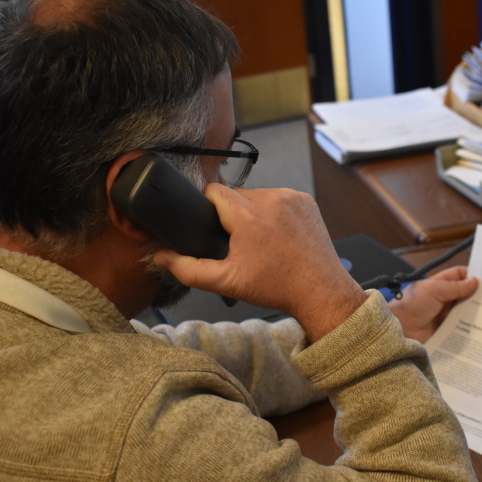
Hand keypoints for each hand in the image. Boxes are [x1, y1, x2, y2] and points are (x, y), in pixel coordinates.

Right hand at [153, 184, 366, 341]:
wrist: (319, 290)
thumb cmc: (277, 287)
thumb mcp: (227, 281)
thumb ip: (189, 270)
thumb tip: (162, 258)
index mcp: (248, 215)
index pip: (213, 191)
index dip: (207, 206)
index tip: (212, 225)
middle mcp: (270, 199)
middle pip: (236, 195)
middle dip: (232, 215)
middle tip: (239, 243)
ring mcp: (291, 197)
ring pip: (258, 196)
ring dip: (254, 212)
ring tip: (261, 241)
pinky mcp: (305, 200)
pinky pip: (279, 198)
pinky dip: (274, 212)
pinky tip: (278, 234)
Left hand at [388, 266, 477, 343]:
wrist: (399, 330)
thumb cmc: (411, 306)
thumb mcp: (433, 290)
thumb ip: (455, 287)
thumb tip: (475, 281)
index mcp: (439, 284)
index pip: (460, 275)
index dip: (473, 275)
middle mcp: (444, 299)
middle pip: (467, 294)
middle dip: (480, 296)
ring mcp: (446, 315)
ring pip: (467, 312)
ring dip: (478, 313)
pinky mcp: (448, 330)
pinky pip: (463, 328)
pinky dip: (473, 328)